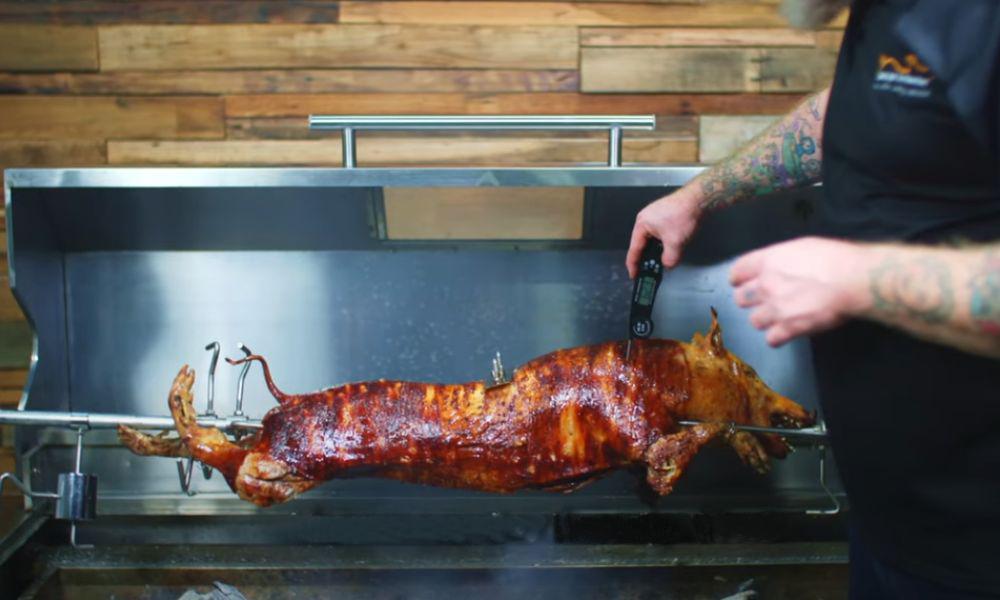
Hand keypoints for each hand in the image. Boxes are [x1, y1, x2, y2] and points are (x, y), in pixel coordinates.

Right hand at [626, 187, 702, 277]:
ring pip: (651, 240)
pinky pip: (658, 234)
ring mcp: (654, 216)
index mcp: (642, 224)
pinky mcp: (663, 216)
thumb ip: (669, 259)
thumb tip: (668, 265)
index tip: (634, 275)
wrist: (698, 199)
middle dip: (646, 258)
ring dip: (656, 250)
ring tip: (660, 260)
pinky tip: (669, 248)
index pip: (634, 250)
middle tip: (648, 270)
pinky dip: (661, 243)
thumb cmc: (684, 214)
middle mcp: (645, 219)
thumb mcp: (675, 243)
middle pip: (641, 244)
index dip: (633, 265)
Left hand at [729, 236, 869, 345]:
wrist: (853, 280)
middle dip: (750, 300)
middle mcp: (765, 284)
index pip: (738, 271)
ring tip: (779, 317)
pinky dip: (778, 338)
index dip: (739, 278)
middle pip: (740, 298)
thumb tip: (779, 265)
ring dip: (765, 320)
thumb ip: (782, 258)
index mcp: (768, 261)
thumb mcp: (803, 247)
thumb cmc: (836, 258)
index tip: (742, 282)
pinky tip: (787, 332)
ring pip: (754, 320)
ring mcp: (774, 308)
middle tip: (764, 300)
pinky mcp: (788, 328)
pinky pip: (771, 339)